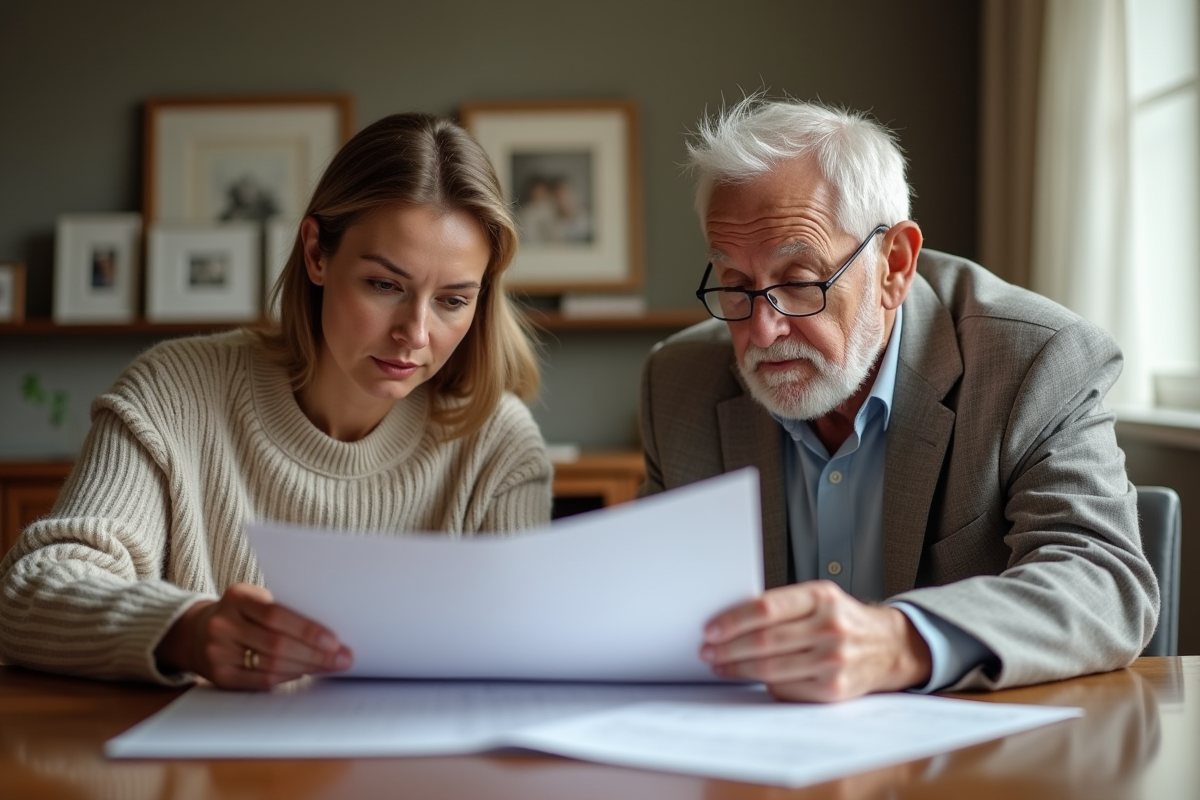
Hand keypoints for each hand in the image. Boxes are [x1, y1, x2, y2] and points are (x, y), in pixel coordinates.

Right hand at [155, 583, 352, 689]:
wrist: (196, 631)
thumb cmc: (241, 613)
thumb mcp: (256, 599)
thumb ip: (285, 609)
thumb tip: (330, 631)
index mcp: (237, 596)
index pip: (276, 614)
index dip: (307, 629)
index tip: (335, 640)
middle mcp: (222, 624)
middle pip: (276, 643)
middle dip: (315, 654)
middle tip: (343, 658)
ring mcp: (217, 652)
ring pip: (271, 665)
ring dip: (307, 667)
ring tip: (331, 666)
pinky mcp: (218, 676)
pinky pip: (260, 681)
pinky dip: (288, 677)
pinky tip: (305, 672)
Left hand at [700, 580, 930, 701]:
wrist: (888, 645)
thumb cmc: (843, 619)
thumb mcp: (820, 598)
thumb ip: (784, 605)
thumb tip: (731, 620)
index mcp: (821, 597)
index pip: (766, 608)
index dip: (733, 620)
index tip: (711, 628)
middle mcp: (830, 627)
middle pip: (764, 640)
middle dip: (728, 647)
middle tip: (707, 649)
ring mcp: (833, 660)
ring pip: (771, 668)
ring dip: (737, 668)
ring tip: (720, 664)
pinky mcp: (833, 689)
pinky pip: (786, 689)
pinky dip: (763, 684)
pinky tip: (750, 677)